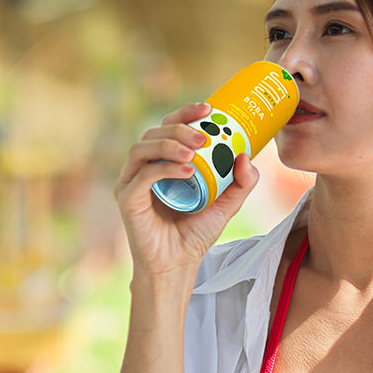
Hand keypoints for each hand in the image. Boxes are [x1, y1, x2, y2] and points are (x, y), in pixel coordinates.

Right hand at [113, 102, 261, 281]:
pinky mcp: (126, 199)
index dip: (185, 113)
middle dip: (180, 128)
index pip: (168, 127)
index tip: (209, 108)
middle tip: (205, 136)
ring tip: (195, 153)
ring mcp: (130, 182)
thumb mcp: (227, 204)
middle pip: (154, 133)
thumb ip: (242, 182)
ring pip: (142, 149)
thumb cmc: (196, 233)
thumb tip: (246, 155)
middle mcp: (143, 168)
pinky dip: (164, 169)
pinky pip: (141, 176)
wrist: (179, 264)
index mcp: (162, 162)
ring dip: (169, 145)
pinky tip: (186, 171)